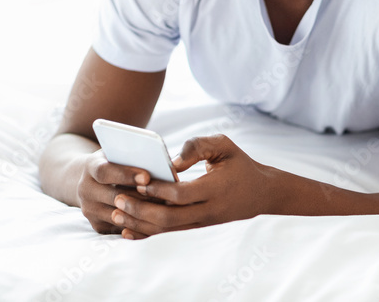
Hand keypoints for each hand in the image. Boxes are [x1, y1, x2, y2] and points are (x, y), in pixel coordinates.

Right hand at [75, 150, 159, 238]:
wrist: (91, 181)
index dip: (126, 175)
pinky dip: (139, 224)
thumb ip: (133, 156)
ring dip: (142, 213)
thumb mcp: (119, 154)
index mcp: (91, 167)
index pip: (105, 171)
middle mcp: (85, 189)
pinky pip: (120, 228)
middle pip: (112, 196)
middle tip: (164, 196)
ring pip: (118, 215)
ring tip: (165, 208)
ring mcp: (90, 210)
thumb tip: (163, 163)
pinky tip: (157, 220)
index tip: (147, 177)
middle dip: (139, 197)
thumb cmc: (115, 163)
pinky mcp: (98, 225)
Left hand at [110, 134, 278, 238]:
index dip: (158, 189)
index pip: (181, 194)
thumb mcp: (225, 145)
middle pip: (169, 218)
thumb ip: (197, 146)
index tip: (140, 181)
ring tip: (117, 213)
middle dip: (141, 211)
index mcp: (215, 189)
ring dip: (140, 224)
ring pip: (167, 230)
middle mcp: (208, 210)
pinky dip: (148, 233)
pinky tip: (128, 231)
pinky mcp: (198, 227)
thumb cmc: (240, 164)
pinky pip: (170, 233)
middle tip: (118, 199)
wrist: (262, 193)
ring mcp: (203, 222)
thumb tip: (171, 161)